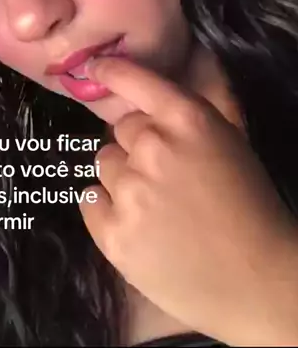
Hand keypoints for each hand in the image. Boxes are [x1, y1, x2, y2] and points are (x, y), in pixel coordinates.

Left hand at [79, 56, 297, 345]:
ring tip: (156, 207)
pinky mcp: (112, 233)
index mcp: (189, 121)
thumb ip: (199, 107)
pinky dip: (107, 212)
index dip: (114, 71)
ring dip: (123, 180)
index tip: (97, 67)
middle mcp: (154, 148)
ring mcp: (129, 192)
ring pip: (104, 166)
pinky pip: (90, 202)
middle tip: (165, 177)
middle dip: (137, 148)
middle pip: (120, 131)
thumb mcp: (232, 143)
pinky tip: (138, 227)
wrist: (258, 282)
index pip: (136, 81)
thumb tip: (184, 64)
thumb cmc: (252, 208)